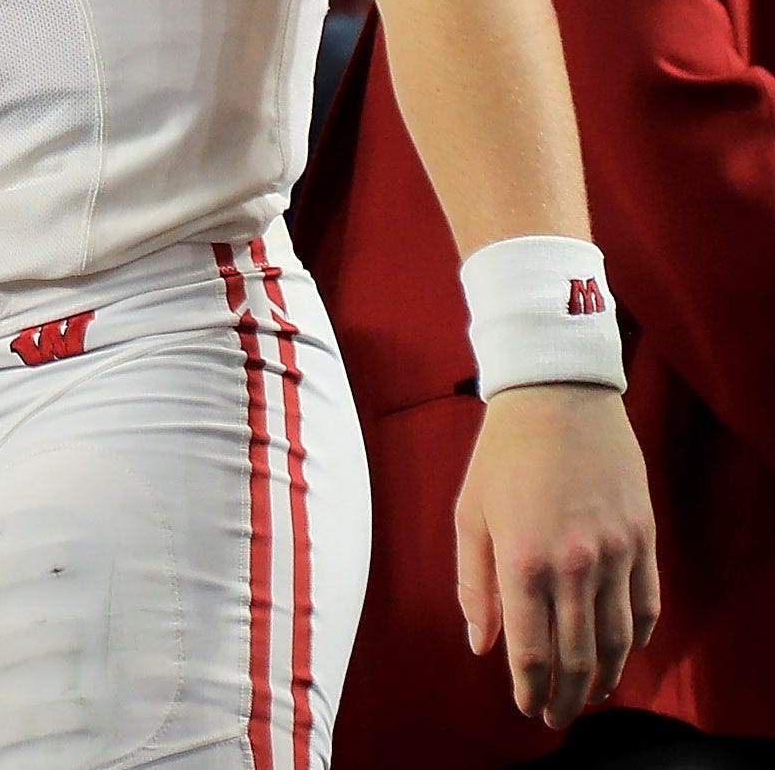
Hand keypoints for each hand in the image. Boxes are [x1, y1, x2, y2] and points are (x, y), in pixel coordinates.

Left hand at [456, 382, 660, 726]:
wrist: (558, 399)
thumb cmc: (502, 456)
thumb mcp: (469, 515)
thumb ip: (473, 585)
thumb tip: (481, 645)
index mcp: (522, 560)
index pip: (531, 650)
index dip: (530, 689)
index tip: (526, 708)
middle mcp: (573, 564)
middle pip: (578, 657)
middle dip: (566, 697)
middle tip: (556, 717)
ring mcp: (615, 554)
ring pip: (618, 640)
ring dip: (605, 678)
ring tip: (590, 695)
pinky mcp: (643, 540)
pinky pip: (647, 606)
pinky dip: (635, 639)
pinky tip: (621, 652)